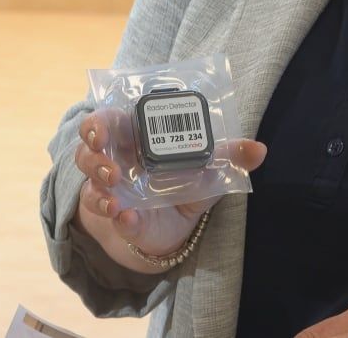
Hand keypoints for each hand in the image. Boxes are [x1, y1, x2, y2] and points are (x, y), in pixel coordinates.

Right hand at [75, 110, 266, 273]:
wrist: (173, 224)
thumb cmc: (183, 183)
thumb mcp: (208, 169)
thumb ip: (230, 157)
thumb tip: (259, 149)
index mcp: (132, 138)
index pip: (105, 123)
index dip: (97, 124)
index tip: (99, 130)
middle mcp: (115, 161)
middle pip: (88, 150)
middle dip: (93, 154)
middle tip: (108, 163)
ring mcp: (110, 190)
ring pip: (90, 183)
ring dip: (100, 186)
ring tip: (115, 193)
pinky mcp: (115, 217)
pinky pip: (107, 216)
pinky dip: (118, 218)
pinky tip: (128, 218)